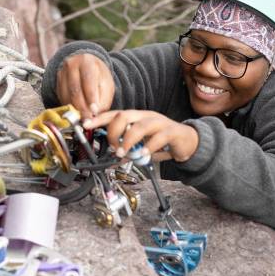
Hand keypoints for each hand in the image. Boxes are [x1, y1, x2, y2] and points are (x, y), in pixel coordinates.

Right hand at [56, 53, 114, 118]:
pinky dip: (69, 107)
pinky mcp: (57, 82)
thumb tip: (96, 114)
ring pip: (66, 95)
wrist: (86, 67)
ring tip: (83, 118)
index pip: (88, 80)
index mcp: (86, 61)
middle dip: (82, 107)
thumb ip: (103, 98)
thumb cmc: (98, 76)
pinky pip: (61, 97)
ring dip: (74, 109)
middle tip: (88, 119)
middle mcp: (71, 65)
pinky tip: (76, 112)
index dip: (91, 97)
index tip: (94, 110)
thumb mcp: (106, 84)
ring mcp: (62, 73)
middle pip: (75, 89)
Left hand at [83, 110, 198, 162]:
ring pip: (140, 126)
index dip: (99, 118)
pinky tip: (142, 155)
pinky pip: (159, 137)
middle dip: (114, 132)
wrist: (187, 142)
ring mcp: (159, 122)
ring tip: (124, 153)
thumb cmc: (162, 142)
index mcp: (136, 117)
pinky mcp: (172, 131)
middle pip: (124, 116)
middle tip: (113, 148)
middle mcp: (146, 116)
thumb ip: (127, 152)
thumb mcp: (140, 147)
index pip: (115, 114)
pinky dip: (148, 147)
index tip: (86, 124)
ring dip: (128, 141)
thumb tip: (111, 161)